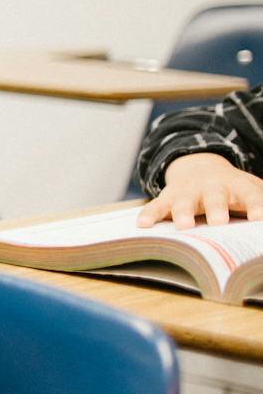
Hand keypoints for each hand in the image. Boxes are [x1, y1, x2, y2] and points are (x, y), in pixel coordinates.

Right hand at [137, 152, 262, 228]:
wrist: (201, 168)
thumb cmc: (234, 189)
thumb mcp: (253, 191)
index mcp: (239, 187)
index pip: (251, 196)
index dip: (256, 206)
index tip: (259, 219)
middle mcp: (213, 187)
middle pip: (215, 198)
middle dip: (216, 210)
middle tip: (219, 223)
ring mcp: (189, 192)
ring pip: (185, 202)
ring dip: (183, 213)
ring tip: (184, 226)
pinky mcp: (169, 197)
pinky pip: (157, 206)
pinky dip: (150, 214)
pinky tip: (143, 225)